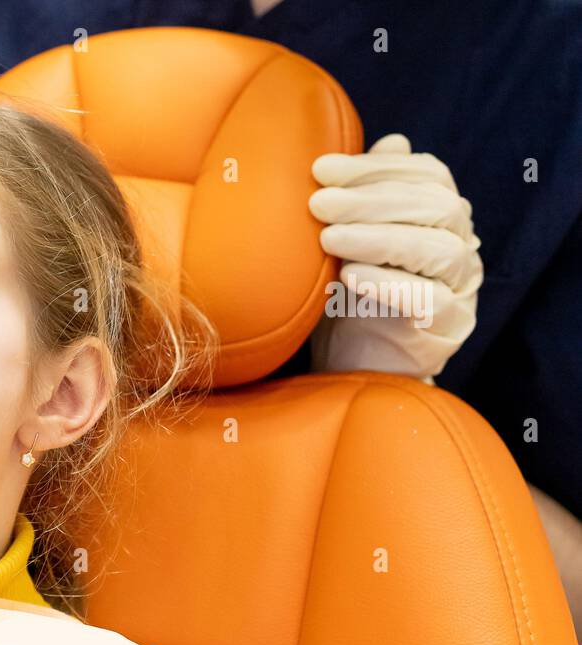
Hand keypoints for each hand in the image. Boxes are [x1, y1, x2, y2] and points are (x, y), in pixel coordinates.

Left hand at [307, 133, 483, 381]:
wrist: (352, 367)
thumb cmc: (348, 297)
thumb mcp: (350, 241)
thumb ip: (368, 195)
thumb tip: (392, 141)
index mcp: (443, 217)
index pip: (426, 176)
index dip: (375, 168)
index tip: (321, 170)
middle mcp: (462, 247)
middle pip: (436, 207)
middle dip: (371, 200)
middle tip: (318, 203)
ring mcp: (462, 290)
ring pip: (439, 250)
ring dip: (378, 238)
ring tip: (329, 238)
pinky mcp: (449, 330)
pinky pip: (431, 301)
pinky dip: (389, 284)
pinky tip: (349, 276)